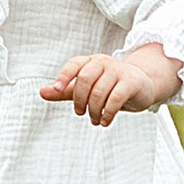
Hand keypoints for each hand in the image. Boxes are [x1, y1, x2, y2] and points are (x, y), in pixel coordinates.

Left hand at [40, 43, 182, 126]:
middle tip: (80, 113)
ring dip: (94, 110)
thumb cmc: (110, 86)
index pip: (74, 64)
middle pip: (85, 79)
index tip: (57, 90)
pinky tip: (105, 121)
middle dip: (80, 100)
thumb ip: (64, 91)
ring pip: (99, 91)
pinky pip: (115, 98)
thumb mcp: (86, 88)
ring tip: (95, 120)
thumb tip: (41, 92)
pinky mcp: (131, 82)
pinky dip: (107, 113)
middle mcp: (103, 62)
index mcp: (90, 62)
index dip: (64, 76)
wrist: (141, 85)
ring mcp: (118, 70)